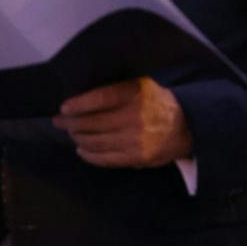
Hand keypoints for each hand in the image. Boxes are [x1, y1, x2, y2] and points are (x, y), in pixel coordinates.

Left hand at [53, 77, 192, 166]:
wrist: (186, 126)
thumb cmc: (156, 103)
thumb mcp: (141, 86)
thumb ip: (116, 89)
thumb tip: (81, 99)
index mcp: (135, 94)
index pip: (100, 98)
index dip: (79, 104)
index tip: (64, 107)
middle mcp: (134, 116)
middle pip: (92, 122)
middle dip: (71, 122)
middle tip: (60, 121)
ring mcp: (134, 139)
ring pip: (94, 141)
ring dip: (78, 138)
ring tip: (72, 134)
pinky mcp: (136, 157)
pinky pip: (104, 159)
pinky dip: (88, 155)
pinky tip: (82, 150)